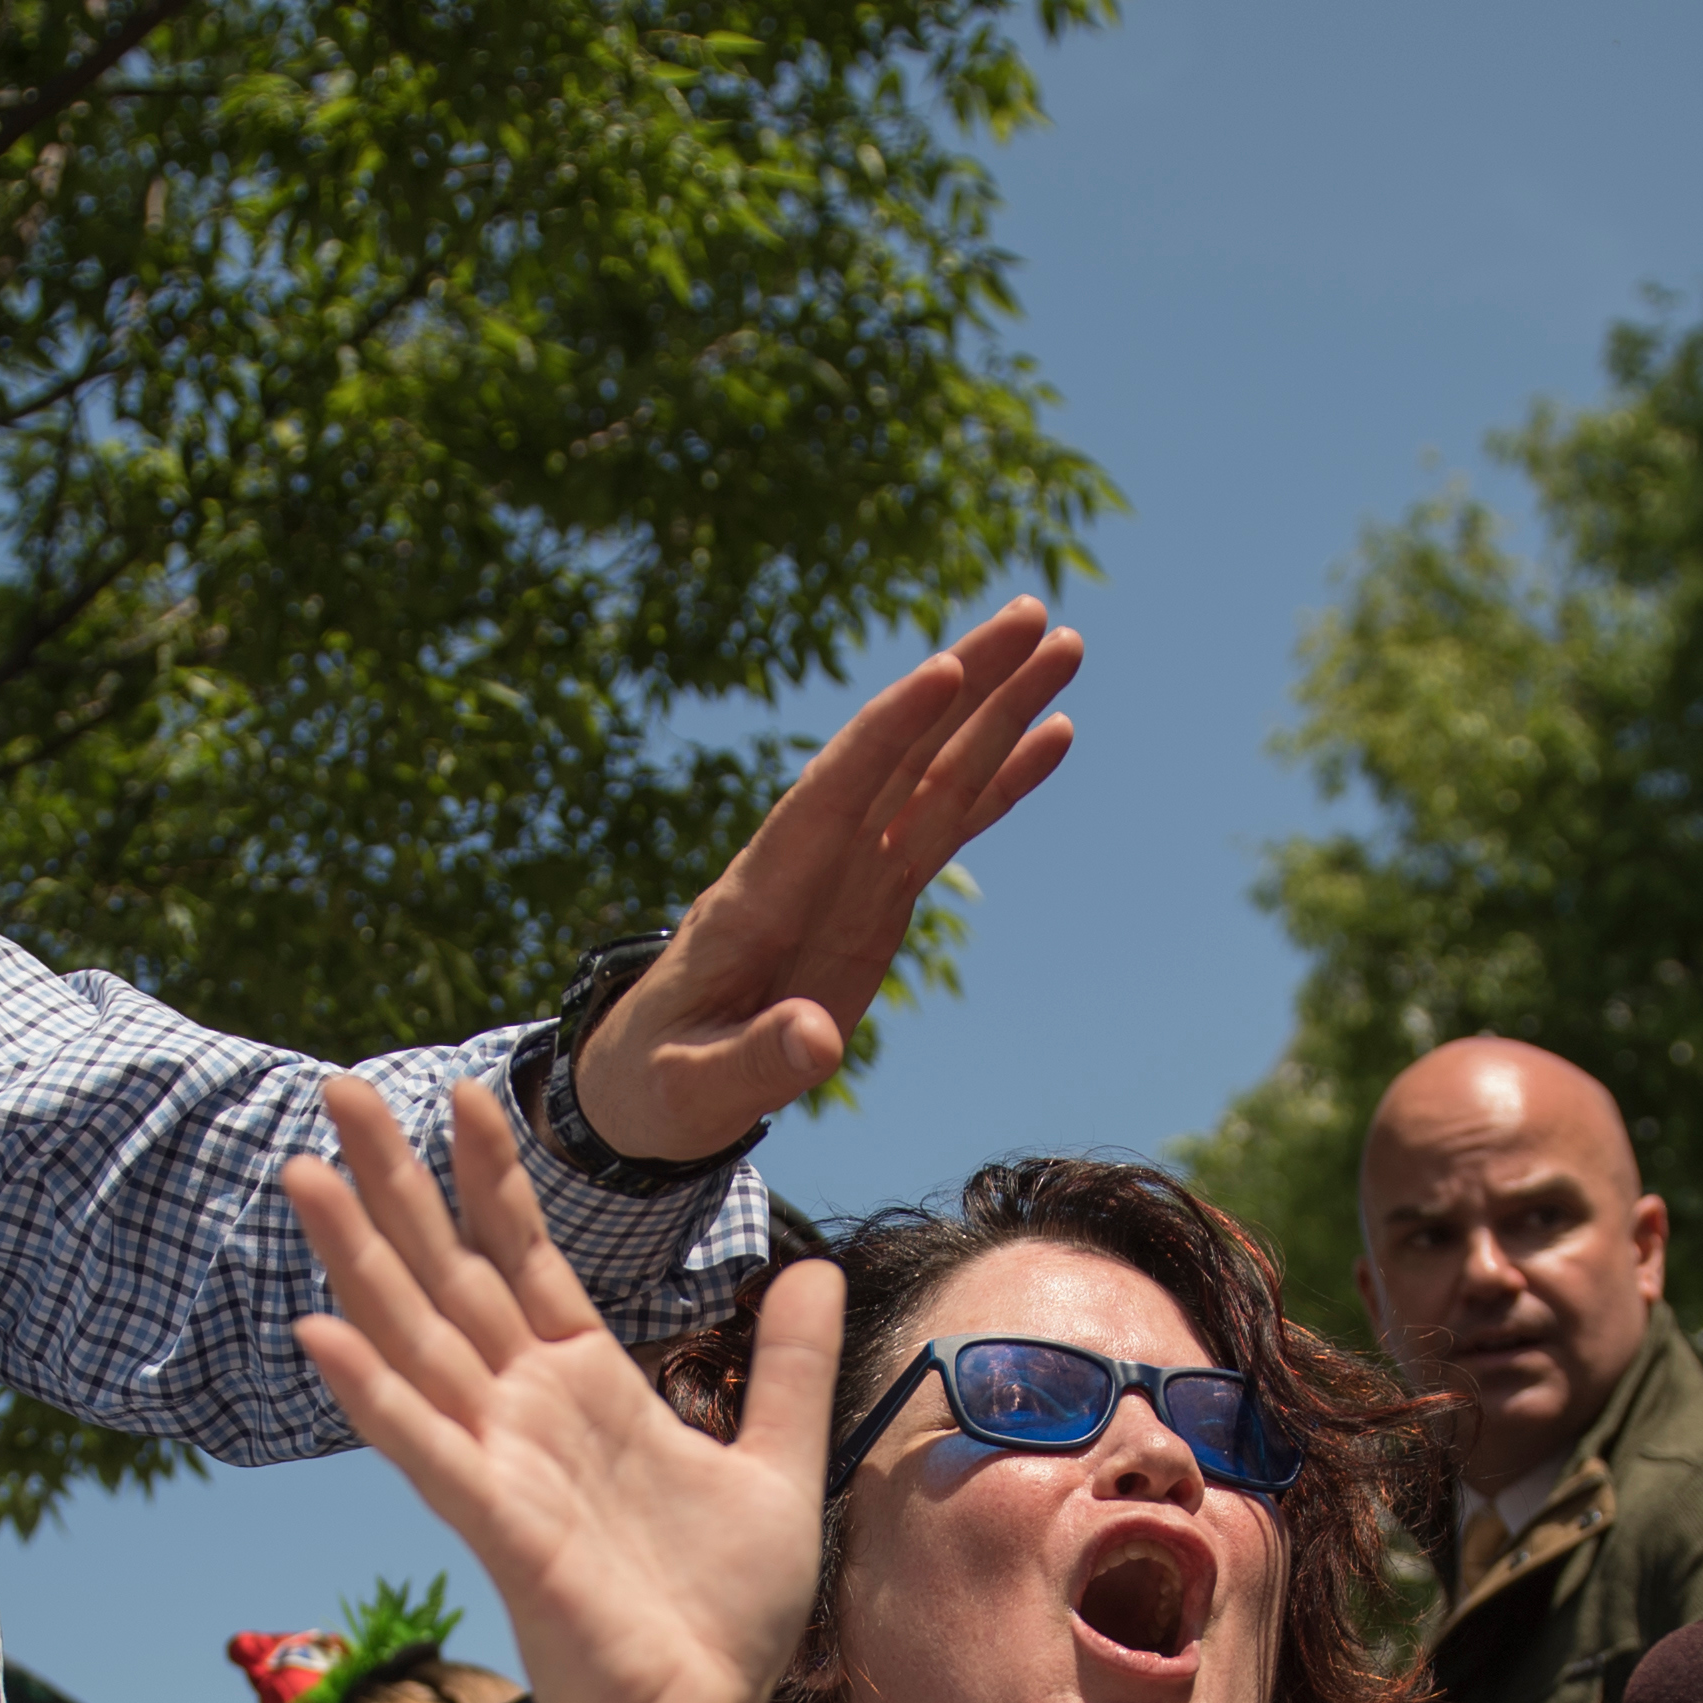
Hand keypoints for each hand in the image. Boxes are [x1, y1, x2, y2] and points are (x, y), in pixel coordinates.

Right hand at [277, 1077, 837, 1702]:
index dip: (495, 1177)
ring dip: (357, 1259)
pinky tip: (318, 1330)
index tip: (466, 1091)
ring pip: (416, 1341)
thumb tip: (816, 1265)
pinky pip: (425, 1448)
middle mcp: (528, 1416)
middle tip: (338, 1088)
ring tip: (304, 1176)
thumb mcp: (778, 1463)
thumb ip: (786, 1365)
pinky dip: (371, 1392)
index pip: (525, 1260)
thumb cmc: (724, 1616)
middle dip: (396, 1184)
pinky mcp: (499, 1530)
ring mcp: (504, 1467)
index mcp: (588, 1390)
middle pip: (447, 1276)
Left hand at [573, 598, 1083, 1162]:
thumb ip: (753, 1062)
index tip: (943, 672)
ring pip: (930, 777)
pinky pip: (945, 827)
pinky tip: (1052, 734)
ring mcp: (846, 878)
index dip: (884, 736)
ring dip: (994, 710)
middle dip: (962, 685)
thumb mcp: (690, 1088)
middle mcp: (808, 868)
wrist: (642, 1083)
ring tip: (1061, 645)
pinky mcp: (875, 901)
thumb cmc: (657, 1085)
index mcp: (758, 900)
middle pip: (894, 760)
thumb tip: (818, 1041)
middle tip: (1033, 614)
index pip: (828, 798)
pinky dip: (998, 781)